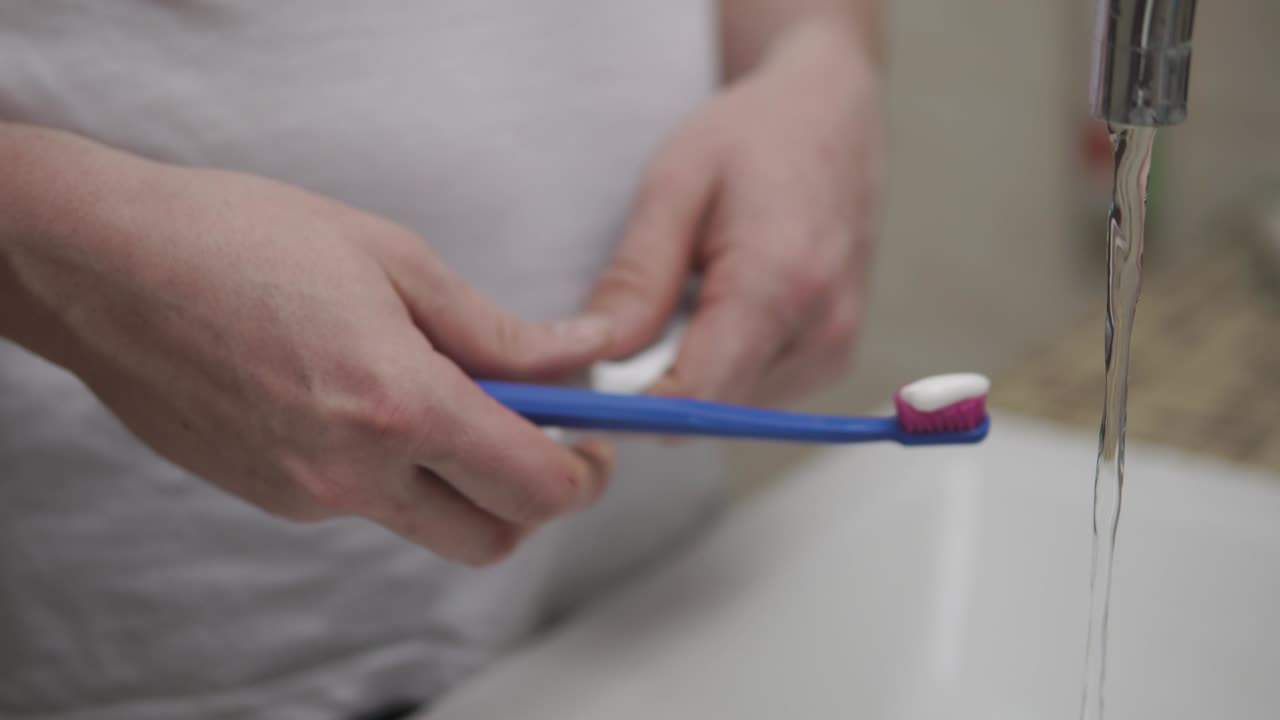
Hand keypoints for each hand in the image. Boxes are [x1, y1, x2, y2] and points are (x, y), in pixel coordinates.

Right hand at [1, 127, 612, 565]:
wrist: (104, 267)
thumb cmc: (243, 238)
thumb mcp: (395, 259)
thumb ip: (500, 331)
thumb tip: (584, 358)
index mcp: (397, 405)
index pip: (534, 485)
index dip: (586, 474)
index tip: (595, 443)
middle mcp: (352, 473)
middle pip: (492, 536)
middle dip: (537, 499)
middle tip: (543, 437)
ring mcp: (305, 496)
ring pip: (429, 526)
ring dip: (465, 486)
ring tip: (451, 401)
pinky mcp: (270, 498)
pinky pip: (367, 506)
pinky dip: (399, 473)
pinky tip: (372, 401)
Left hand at [588, 24, 880, 405]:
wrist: (832, 115)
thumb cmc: (754, 136)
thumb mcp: (674, 185)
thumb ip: (637, 278)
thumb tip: (594, 356)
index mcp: (780, 285)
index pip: (694, 398)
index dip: (627, 404)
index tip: (582, 379)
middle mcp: (820, 331)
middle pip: (709, 411)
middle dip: (653, 386)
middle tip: (627, 319)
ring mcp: (834, 350)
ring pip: (729, 411)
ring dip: (687, 374)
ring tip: (684, 298)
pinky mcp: (833, 357)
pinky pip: (755, 394)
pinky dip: (719, 365)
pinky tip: (716, 308)